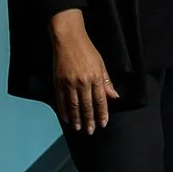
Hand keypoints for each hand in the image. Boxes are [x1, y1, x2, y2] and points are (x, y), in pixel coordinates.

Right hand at [50, 10, 118, 133]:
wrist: (69, 40)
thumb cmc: (87, 51)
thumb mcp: (101, 64)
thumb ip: (106, 81)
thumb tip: (114, 96)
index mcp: (95, 77)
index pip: (100, 100)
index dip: (102, 113)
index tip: (103, 124)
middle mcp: (83, 82)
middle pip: (86, 105)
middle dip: (89, 119)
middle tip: (90, 131)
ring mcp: (69, 83)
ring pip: (73, 105)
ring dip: (77, 118)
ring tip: (79, 128)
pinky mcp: (58, 82)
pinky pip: (61, 100)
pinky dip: (64, 111)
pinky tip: (66, 119)